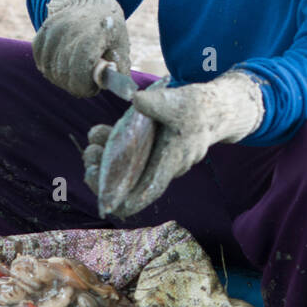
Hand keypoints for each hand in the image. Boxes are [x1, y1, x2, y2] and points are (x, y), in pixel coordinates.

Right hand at [32, 0, 129, 97]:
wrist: (91, 3)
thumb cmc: (110, 30)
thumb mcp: (121, 47)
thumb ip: (116, 70)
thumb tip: (102, 83)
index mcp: (94, 33)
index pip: (81, 69)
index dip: (87, 85)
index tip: (95, 85)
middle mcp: (69, 30)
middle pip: (64, 74)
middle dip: (77, 84)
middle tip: (87, 79)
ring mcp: (53, 31)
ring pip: (50, 71)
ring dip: (64, 78)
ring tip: (78, 69)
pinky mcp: (41, 34)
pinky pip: (41, 63)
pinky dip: (52, 69)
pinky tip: (65, 63)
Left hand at [88, 70, 264, 217]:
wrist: (216, 107)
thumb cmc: (201, 107)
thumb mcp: (180, 101)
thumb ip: (158, 103)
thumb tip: (136, 100)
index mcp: (172, 161)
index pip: (149, 188)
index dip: (129, 200)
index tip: (107, 206)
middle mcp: (163, 165)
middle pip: (132, 182)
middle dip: (106, 175)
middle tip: (90, 158)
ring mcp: (157, 158)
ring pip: (127, 168)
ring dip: (106, 160)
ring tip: (91, 145)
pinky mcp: (152, 148)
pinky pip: (129, 155)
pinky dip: (113, 147)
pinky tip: (100, 132)